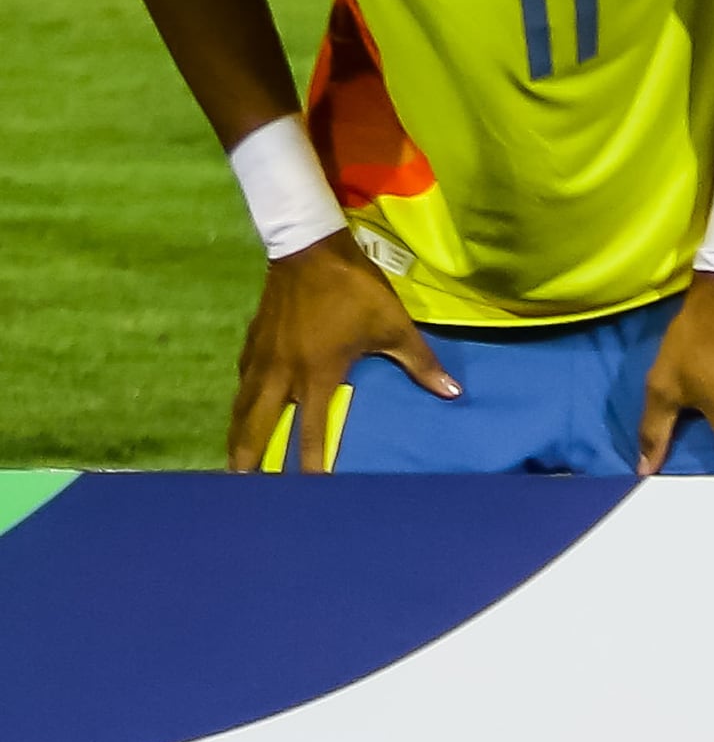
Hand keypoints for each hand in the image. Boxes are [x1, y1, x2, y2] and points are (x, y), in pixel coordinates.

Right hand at [228, 238, 444, 472]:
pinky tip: (240, 410)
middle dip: (248, 459)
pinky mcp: (251, 341)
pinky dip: (239, 402)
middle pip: (257, 426)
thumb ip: (421, 362)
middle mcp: (281, 373)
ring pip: (242, 406)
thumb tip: (452, 392)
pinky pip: (241, 381)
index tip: (304, 492)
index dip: (307, 464)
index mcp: (316, 375)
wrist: (309, 249)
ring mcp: (261, 357)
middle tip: (240, 489)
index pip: (309, 431)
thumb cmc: (355, 290)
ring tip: (233, 463)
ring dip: (236, 435)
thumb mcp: (394, 326)